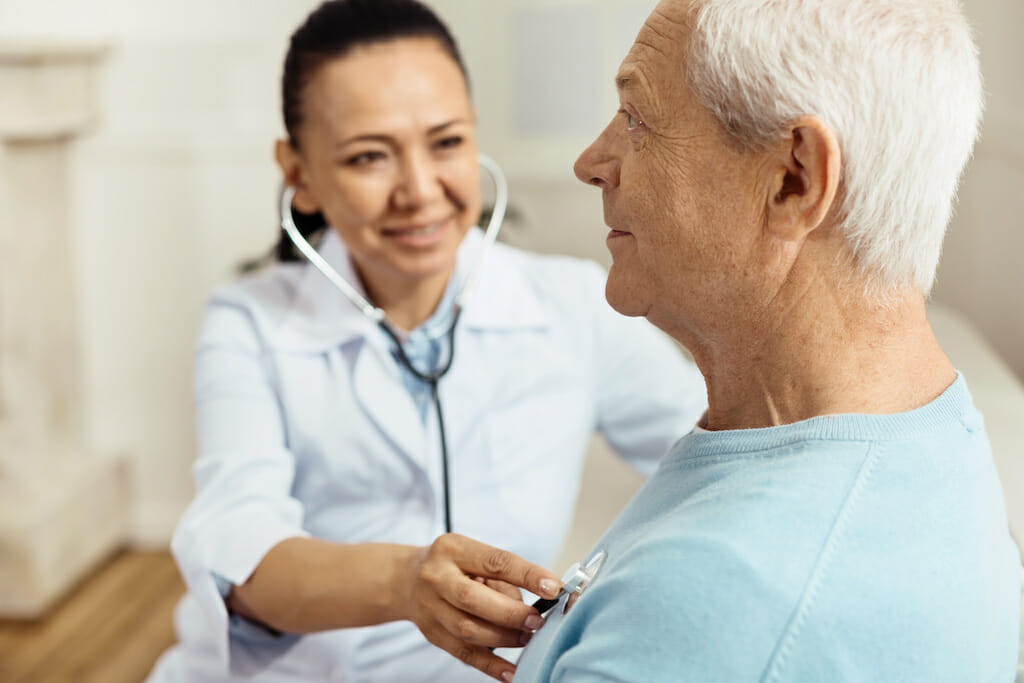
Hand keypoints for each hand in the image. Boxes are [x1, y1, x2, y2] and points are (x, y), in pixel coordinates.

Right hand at [398, 533, 560, 680]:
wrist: (407, 580)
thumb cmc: (452, 565)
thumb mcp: (474, 555)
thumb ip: (502, 577)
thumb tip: (534, 602)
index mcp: (453, 549)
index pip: (495, 561)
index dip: (527, 574)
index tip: (554, 587)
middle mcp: (437, 577)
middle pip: (473, 599)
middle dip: (511, 613)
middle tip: (537, 620)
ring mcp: (430, 608)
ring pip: (468, 630)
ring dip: (504, 637)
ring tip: (527, 637)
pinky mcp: (432, 634)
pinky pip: (463, 654)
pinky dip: (490, 665)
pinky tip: (511, 671)